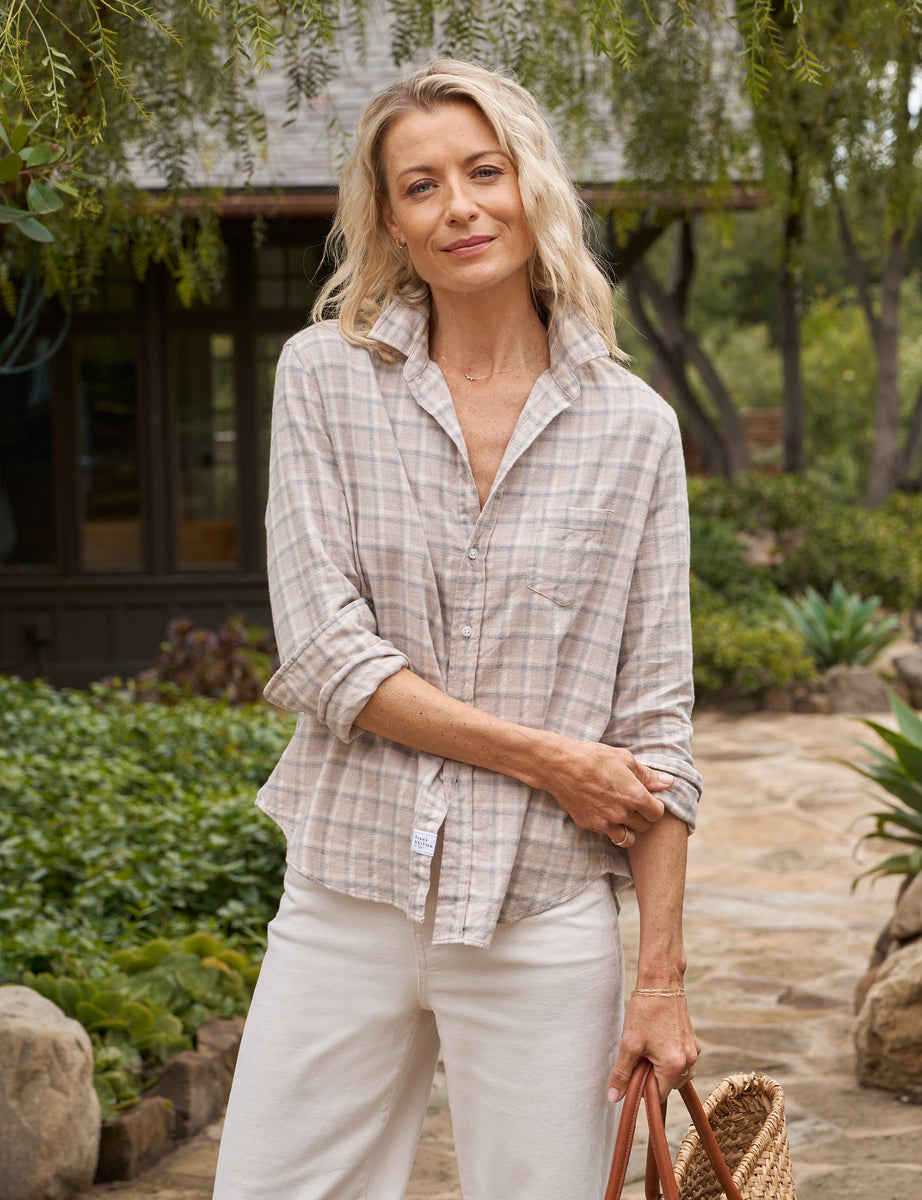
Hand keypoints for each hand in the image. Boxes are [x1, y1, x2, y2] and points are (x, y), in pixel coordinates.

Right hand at [530, 734, 671, 848]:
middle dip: (644, 816)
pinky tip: (606, 813)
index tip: (649, 798)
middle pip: (645, 826)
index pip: (658, 813)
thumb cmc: (594, 757)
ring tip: (624, 814)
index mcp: (635, 796)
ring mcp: (605, 822)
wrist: (560, 765)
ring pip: (628, 839)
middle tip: (636, 804)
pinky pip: (608, 834)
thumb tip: (669, 782)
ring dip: (630, 828)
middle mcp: (622, 813)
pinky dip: (611, 828)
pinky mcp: (590, 825)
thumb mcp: (624, 759)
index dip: (656, 805)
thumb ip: (648, 775)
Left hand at [607, 990, 699, 1102]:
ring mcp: (693, 1050)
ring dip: (663, 1070)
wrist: (661, 982)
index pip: (660, 1095)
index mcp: (674, 1065)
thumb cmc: (645, 1011)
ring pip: (678, 1075)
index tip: (633, 1073)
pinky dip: (671, 1058)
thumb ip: (622, 1073)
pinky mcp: (693, 1041)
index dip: (643, 1089)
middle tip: (639, 1058)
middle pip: (671, 1086)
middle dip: (654, 1079)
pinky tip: (657, 1042)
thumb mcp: (629, 1044)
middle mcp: (689, 1061)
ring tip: (648, 1050)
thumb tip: (614, 1097)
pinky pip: (683, 1060)